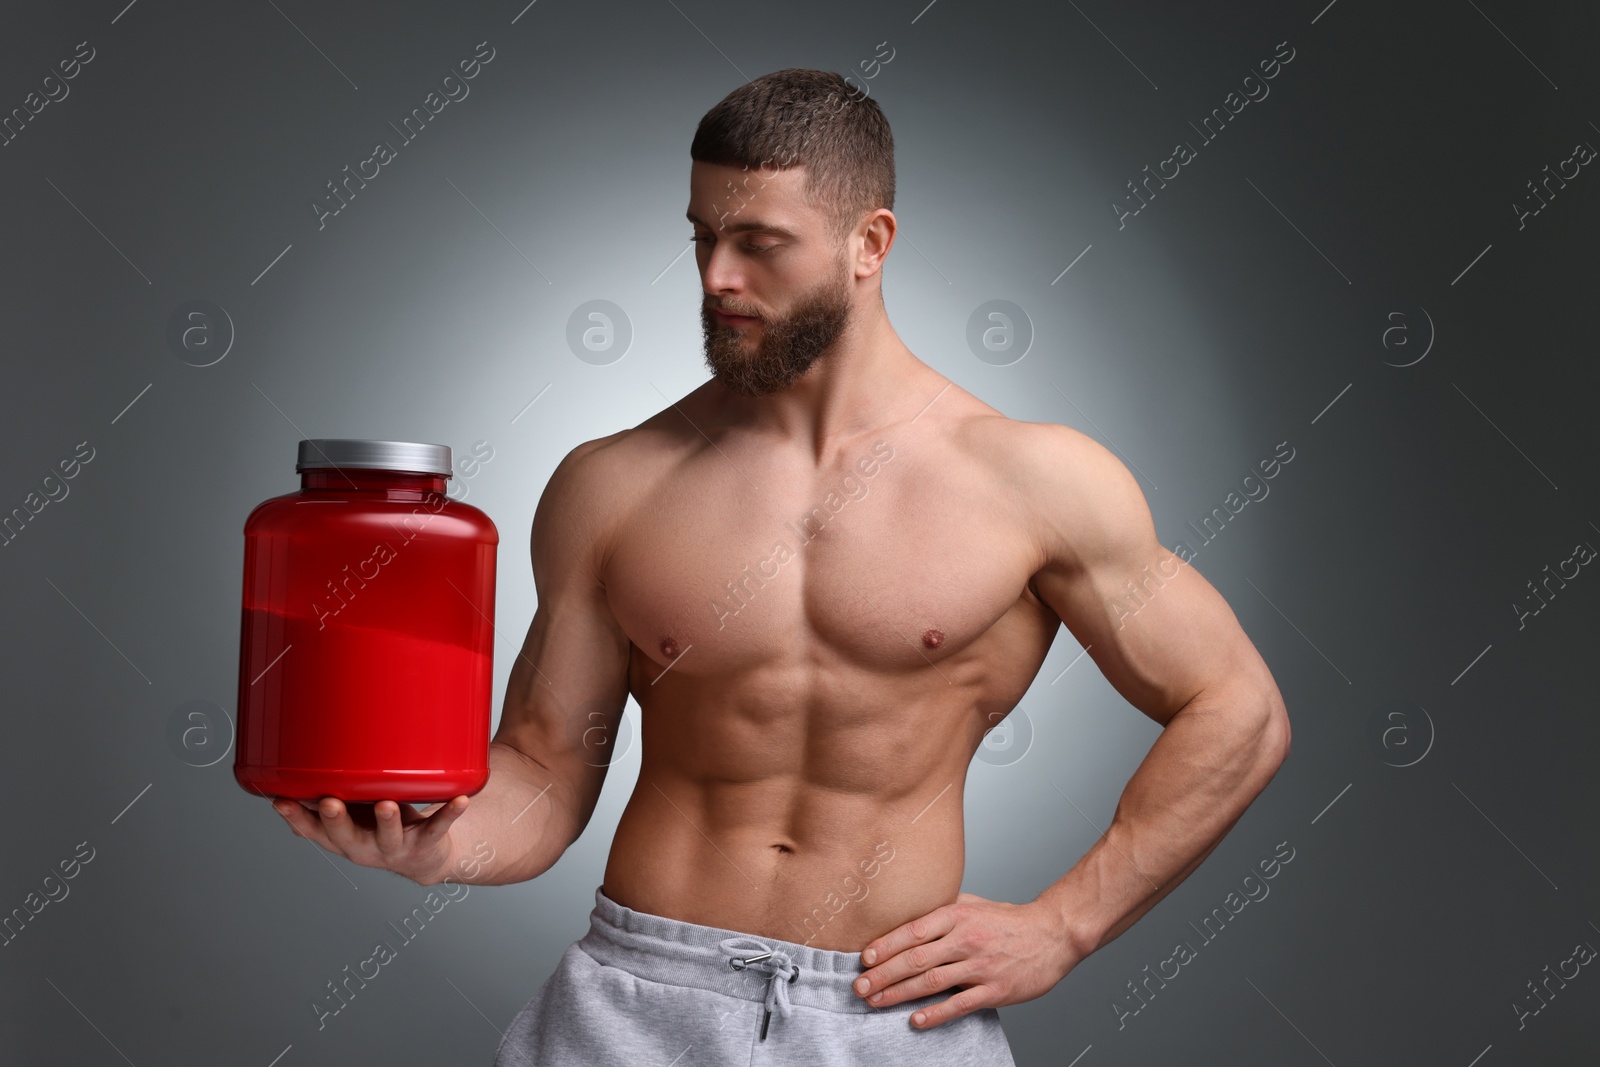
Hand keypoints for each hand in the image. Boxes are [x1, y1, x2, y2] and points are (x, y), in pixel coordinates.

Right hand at [270, 795, 469, 884]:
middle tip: (329, 802)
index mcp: (342, 837)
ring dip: (387, 821)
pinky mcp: (426, 844)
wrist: (425, 856)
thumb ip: (334, 786)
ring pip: (388, 837)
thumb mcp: (354, 807)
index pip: (311, 830)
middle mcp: (363, 847)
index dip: (296, 818)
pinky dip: (449, 813)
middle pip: (344, 837)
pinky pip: (438, 828)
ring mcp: (395, 848)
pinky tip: (460, 800)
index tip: (280, 801)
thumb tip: (304, 745)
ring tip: (387, 804)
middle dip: (336, 821)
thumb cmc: (381, 822)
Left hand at [852, 892, 1079, 1028]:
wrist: (1053, 934)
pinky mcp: (996, 990)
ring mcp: (981, 966)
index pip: (913, 931)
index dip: (886, 945)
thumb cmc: (1009, 920)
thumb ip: (942, 910)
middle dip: (883, 974)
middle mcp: (967, 939)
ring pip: (932, 982)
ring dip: (899, 994)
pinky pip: (960, 1004)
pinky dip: (936, 1014)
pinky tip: (916, 1020)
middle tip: (859, 986)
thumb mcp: (973, 904)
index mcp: (958, 916)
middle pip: (916, 958)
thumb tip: (907, 914)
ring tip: (876, 1002)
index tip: (864, 958)